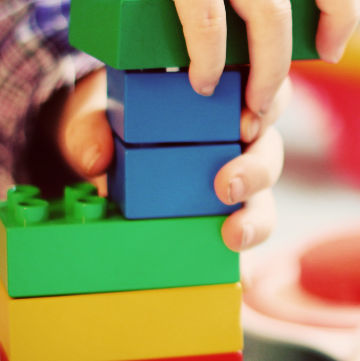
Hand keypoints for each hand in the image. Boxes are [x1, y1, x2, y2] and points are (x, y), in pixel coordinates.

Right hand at [0, 0, 359, 118]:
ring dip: (268, 68)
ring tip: (249, 104)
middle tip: (297, 79)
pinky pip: (208, 18)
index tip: (329, 47)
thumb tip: (236, 53)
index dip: (342, 2)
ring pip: (269, 8)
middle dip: (329, 27)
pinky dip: (208, 59)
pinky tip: (199, 81)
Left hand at [55, 68, 291, 250]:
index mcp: (220, 98)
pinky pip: (241, 234)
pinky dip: (244, 253)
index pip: (262, 93)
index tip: (245, 124)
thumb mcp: (96, 114)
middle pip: (269, 150)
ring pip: (264, 197)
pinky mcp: (221, 218)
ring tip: (234, 234)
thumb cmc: (111, 119)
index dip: (269, 105)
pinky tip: (234, 267)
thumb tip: (95, 160)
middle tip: (228, 185)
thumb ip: (90, 128)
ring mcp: (232, 182)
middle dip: (258, 169)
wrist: (98, 150)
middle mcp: (235, 140)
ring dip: (256, 217)